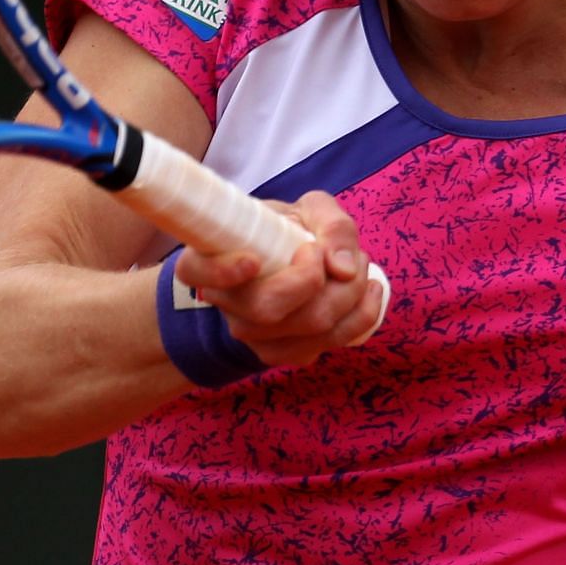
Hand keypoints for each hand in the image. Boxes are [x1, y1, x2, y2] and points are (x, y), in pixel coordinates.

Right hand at [172, 191, 385, 366]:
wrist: (291, 263)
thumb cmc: (288, 231)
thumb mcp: (307, 211)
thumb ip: (329, 224)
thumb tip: (342, 268)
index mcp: (210, 260)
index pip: (195, 271)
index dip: (222, 270)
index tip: (253, 259)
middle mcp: (225, 302)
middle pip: (269, 307)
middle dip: (319, 277)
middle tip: (336, 251)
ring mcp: (252, 335)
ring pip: (309, 327)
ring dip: (350, 292)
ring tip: (359, 263)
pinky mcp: (284, 354)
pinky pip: (331, 342)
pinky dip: (363, 313)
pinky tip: (370, 288)